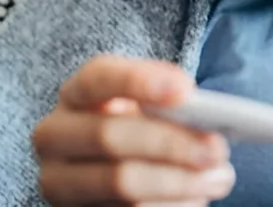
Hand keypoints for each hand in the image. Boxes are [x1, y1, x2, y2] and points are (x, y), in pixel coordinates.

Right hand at [32, 56, 234, 205]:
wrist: (112, 176)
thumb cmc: (140, 133)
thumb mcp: (146, 113)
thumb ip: (166, 108)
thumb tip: (204, 119)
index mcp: (74, 96)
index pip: (96, 78)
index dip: (138, 81)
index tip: (186, 90)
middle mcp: (54, 136)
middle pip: (109, 135)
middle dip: (170, 142)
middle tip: (217, 149)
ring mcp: (58, 182)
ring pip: (121, 182)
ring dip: (179, 181)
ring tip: (218, 177)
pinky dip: (170, 206)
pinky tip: (196, 199)